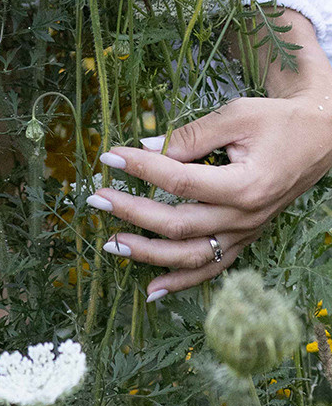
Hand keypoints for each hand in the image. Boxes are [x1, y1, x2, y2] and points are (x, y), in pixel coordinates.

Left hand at [88, 87, 331, 300]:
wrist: (319, 139)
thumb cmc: (277, 122)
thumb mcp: (235, 115)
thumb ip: (191, 135)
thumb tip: (147, 147)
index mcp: (244, 184)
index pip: (180, 180)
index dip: (141, 168)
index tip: (109, 156)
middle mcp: (245, 217)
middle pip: (179, 224)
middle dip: (132, 212)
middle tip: (96, 197)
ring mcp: (246, 234)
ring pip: (192, 256)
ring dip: (149, 254)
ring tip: (111, 243)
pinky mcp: (246, 239)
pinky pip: (212, 269)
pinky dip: (182, 282)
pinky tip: (152, 290)